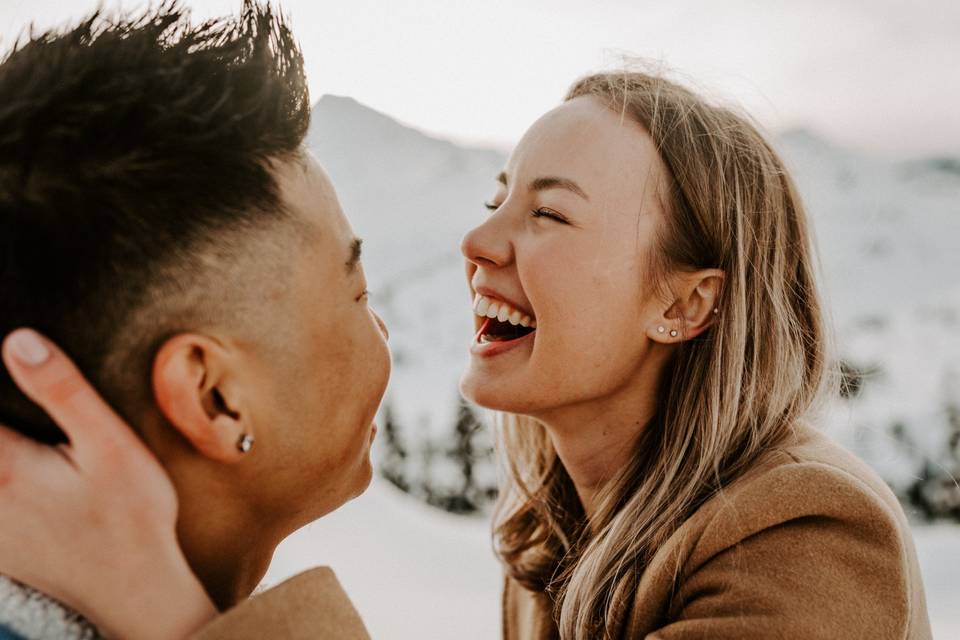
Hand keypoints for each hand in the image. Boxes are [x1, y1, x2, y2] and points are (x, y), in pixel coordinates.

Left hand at [0, 329, 216, 639]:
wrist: (135, 590)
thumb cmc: (132, 516)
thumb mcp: (111, 445)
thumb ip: (62, 391)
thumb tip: (17, 340)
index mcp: (3, 465)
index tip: (6, 356)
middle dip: (5, 420)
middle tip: (29, 412)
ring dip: (6, 440)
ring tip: (35, 447)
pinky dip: (6, 474)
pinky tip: (25, 472)